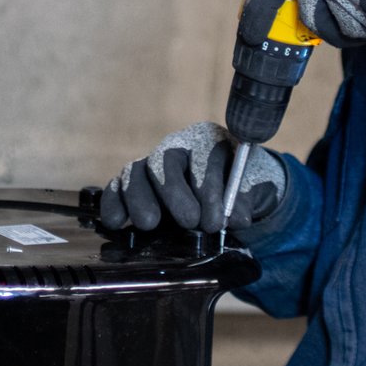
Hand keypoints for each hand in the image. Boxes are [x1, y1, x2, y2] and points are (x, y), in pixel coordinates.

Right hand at [100, 121, 286, 232]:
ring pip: (136, 171)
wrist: (225, 192)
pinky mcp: (132, 182)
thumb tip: (236, 218)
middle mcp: (176, 146)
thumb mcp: (252, 188)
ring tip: (149, 224)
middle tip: (189, 222)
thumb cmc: (238, 187)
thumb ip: (245, 199)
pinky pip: (116, 186)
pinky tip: (115, 223)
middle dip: (175, 192)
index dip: (209, 189)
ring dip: (140, 198)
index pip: (203, 156)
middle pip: (165, 160)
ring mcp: (151, 163)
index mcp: (209, 140)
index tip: (216, 222)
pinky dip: (113, 202)